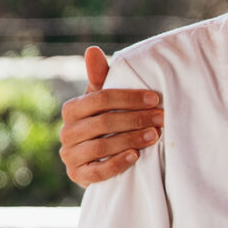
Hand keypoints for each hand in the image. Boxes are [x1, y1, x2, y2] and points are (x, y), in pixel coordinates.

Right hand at [59, 46, 163, 187]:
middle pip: (103, 123)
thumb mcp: (103, 101)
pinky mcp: (78, 176)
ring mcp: (70, 156)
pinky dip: (117, 163)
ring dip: (131, 140)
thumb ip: (100, 78)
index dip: (129, 98)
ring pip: (101, 147)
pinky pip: (97, 172)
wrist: (98, 161)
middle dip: (136, 119)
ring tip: (154, 136)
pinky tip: (136, 156)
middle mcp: (66, 132)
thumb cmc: (105, 123)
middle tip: (161, 118)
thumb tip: (92, 50)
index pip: (100, 99)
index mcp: (72, 109)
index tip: (155, 98)